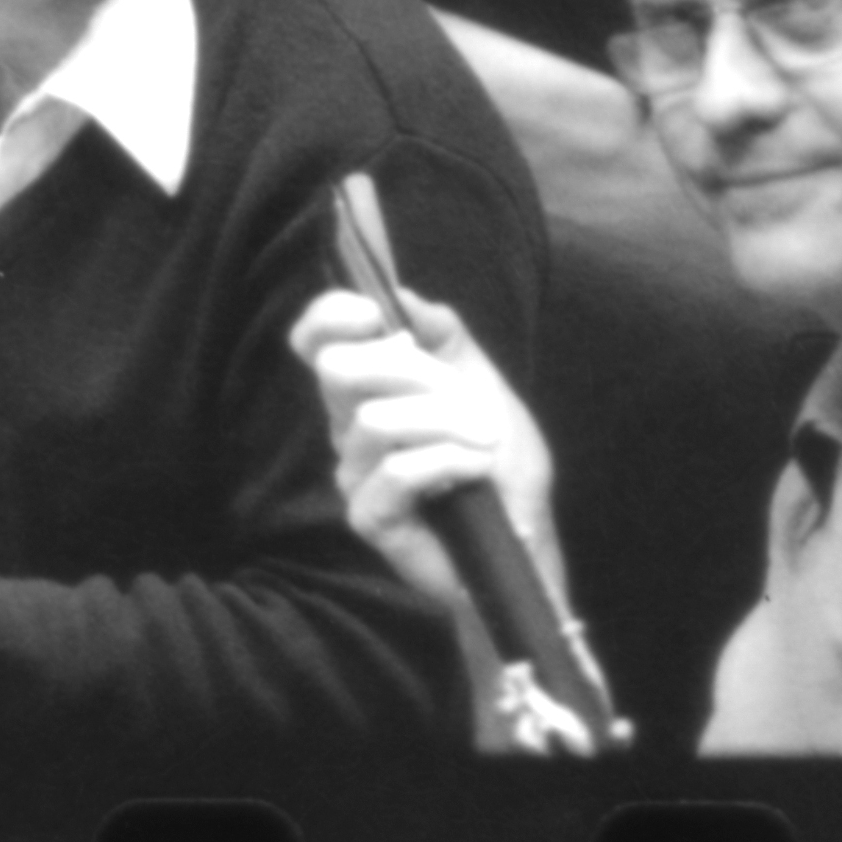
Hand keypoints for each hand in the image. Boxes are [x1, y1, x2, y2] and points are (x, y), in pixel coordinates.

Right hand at [287, 285, 561, 621]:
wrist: (526, 543)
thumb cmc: (503, 468)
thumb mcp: (484, 385)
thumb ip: (445, 337)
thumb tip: (405, 298)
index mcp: (369, 391)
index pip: (315, 342)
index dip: (328, 317)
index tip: (371, 314)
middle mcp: (349, 428)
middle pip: (340, 370)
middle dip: (414, 373)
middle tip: (470, 400)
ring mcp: (354, 474)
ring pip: (376, 420)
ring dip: (447, 424)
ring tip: (486, 444)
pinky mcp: (368, 516)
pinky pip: (397, 470)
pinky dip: (448, 461)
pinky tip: (475, 472)